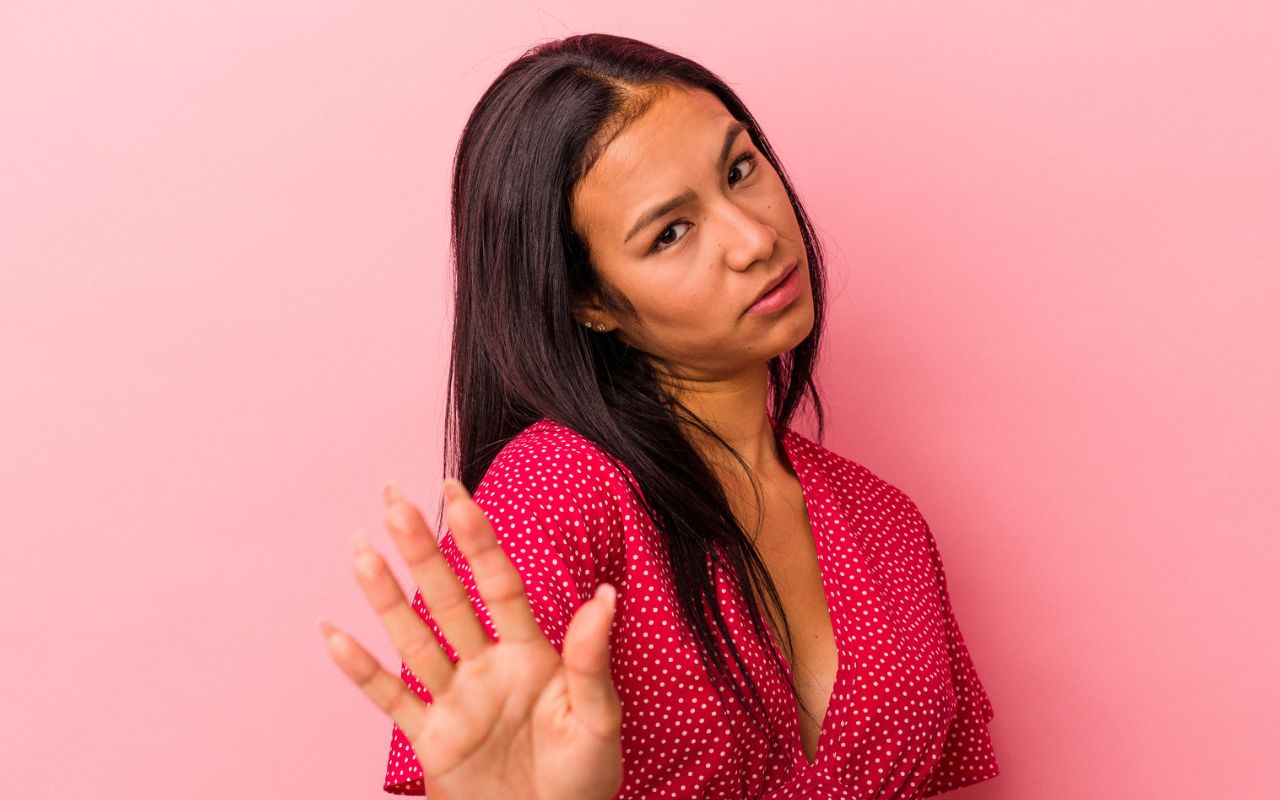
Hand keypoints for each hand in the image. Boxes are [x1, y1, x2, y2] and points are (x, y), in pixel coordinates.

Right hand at [317, 478, 622, 799]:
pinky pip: (390, 701)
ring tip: (362, 551)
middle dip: (422, 551)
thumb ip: (590, 660)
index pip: (499, 584)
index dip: (479, 539)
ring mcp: (455, 702)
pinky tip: (333, 635)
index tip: (457, 493)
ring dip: (386, 598)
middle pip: (447, 600)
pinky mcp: (432, 741)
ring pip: (413, 640)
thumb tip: (604, 596)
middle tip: (394, 500)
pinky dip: (360, 671)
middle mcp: (487, 668)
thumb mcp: (598, 718)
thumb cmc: (584, 780)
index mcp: (530, 655)